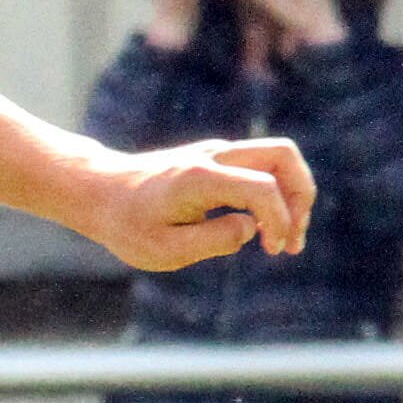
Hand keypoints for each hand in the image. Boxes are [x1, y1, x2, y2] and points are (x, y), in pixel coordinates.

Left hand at [73, 137, 314, 271]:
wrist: (100, 191)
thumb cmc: (127, 225)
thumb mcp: (162, 249)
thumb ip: (212, 241)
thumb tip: (252, 229)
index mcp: (199, 177)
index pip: (262, 187)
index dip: (279, 220)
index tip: (272, 249)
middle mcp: (213, 156)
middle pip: (284, 155)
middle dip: (301, 196)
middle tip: (294, 239)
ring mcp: (217, 153)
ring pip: (278, 156)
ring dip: (293, 194)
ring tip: (285, 239)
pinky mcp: (218, 160)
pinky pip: (262, 167)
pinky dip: (275, 194)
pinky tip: (264, 229)